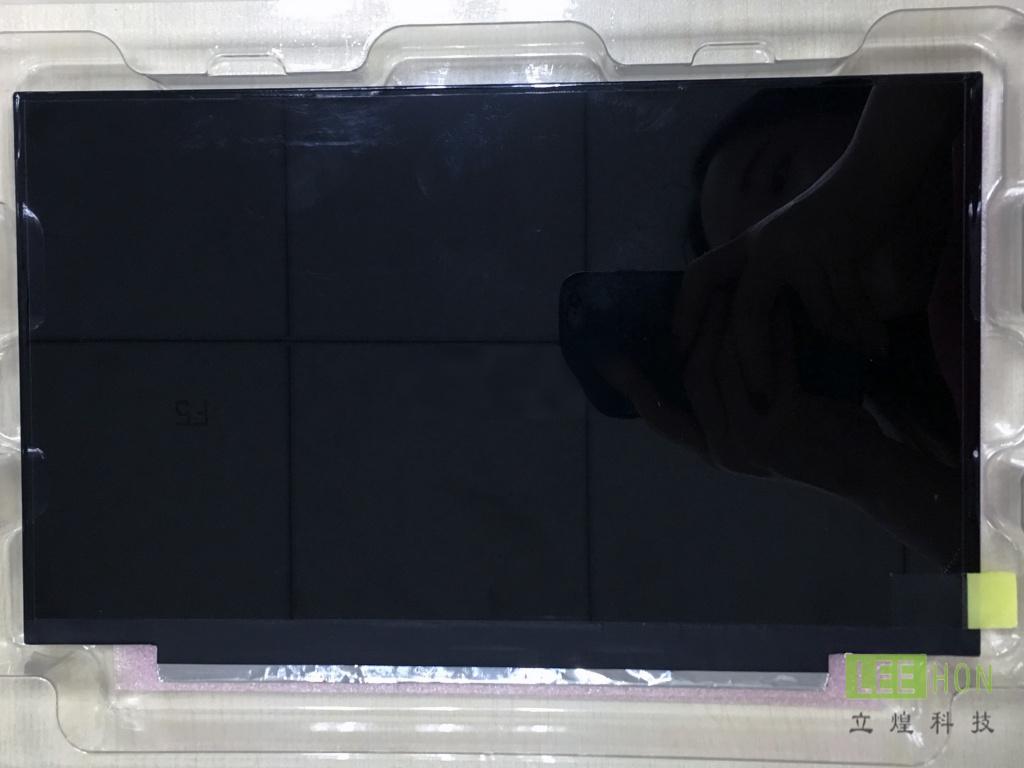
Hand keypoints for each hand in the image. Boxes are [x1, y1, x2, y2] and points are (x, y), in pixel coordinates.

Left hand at [674, 209, 886, 405]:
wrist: (872, 173)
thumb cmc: (826, 215)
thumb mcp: (782, 242)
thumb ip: (764, 277)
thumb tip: (754, 329)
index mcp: (746, 245)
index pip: (700, 276)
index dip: (686, 312)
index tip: (680, 350)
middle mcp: (766, 245)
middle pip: (749, 312)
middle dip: (755, 359)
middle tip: (760, 398)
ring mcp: (802, 248)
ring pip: (812, 316)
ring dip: (833, 345)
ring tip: (844, 371)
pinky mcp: (839, 250)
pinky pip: (849, 305)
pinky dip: (864, 330)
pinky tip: (875, 352)